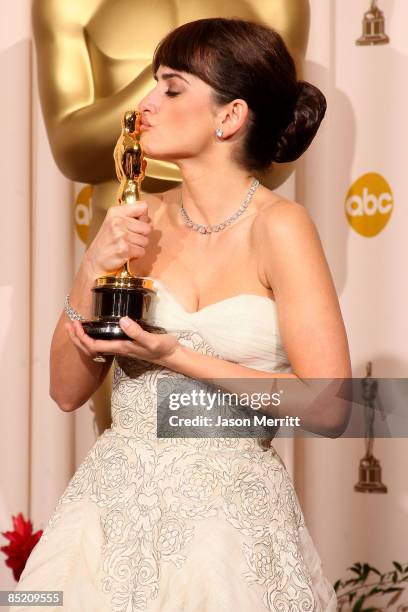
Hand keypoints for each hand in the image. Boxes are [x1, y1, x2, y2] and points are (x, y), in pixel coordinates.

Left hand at [65, 317, 180, 364]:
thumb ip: (137, 332)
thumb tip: (122, 321)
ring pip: (95, 346)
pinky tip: (95, 330)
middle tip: (69, 324)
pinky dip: (94, 337)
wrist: (172, 356)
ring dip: (83, 338)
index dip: (81, 337)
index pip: (93, 346)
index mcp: (121, 348)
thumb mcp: (151, 340)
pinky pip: (104, 343)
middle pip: (90, 348)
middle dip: (77, 338)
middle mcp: (118, 349)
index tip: (75, 325)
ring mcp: (122, 348)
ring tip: (76, 327)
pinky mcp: (126, 345)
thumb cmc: (163, 349)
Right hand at [84, 202, 151, 276]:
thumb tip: (149, 220)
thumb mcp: (115, 222)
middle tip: (128, 239)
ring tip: (126, 246)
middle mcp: (118, 221)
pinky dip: (136, 255)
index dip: (143, 217)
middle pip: (147, 227)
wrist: (95, 260)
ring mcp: (121, 235)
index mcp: (116, 212)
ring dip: (138, 246)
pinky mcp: (124, 248)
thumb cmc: (107, 242)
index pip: (143, 207)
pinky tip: (126, 254)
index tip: (135, 224)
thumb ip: (132, 217)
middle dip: (141, 236)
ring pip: (145, 241)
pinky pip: (142, 251)